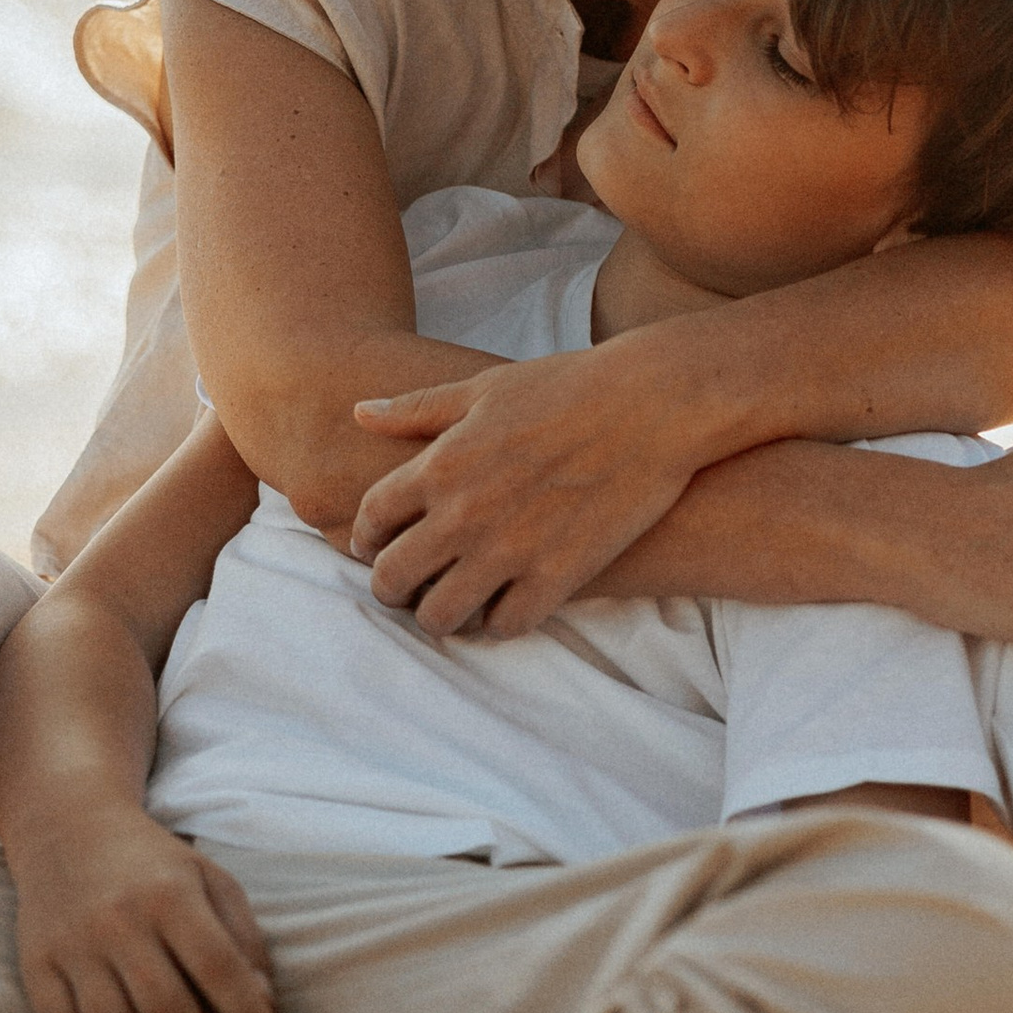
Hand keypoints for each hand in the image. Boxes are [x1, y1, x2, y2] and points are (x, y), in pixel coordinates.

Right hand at [11, 810, 294, 1012]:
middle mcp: (118, 921)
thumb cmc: (153, 864)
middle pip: (167, 1011)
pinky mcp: (34, 965)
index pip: (219, 969)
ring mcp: (71, 945)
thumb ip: (243, 936)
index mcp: (170, 895)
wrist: (66, 828)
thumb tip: (265, 1003)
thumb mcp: (210, 879)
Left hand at [350, 352, 691, 639]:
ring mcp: (510, 551)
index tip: (374, 546)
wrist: (652, 405)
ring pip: (442, 616)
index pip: (371, 521)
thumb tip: (360, 412)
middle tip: (404, 588)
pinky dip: (497, 623)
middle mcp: (464, 514)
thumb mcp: (483, 387)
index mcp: (440, 465)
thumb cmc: (569, 386)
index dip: (364, 539)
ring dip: (438, 616)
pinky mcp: (558, 576)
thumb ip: (416, 408)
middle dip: (390, 589)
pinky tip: (503, 608)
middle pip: (394, 578)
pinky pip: (506, 626)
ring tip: (449, 607)